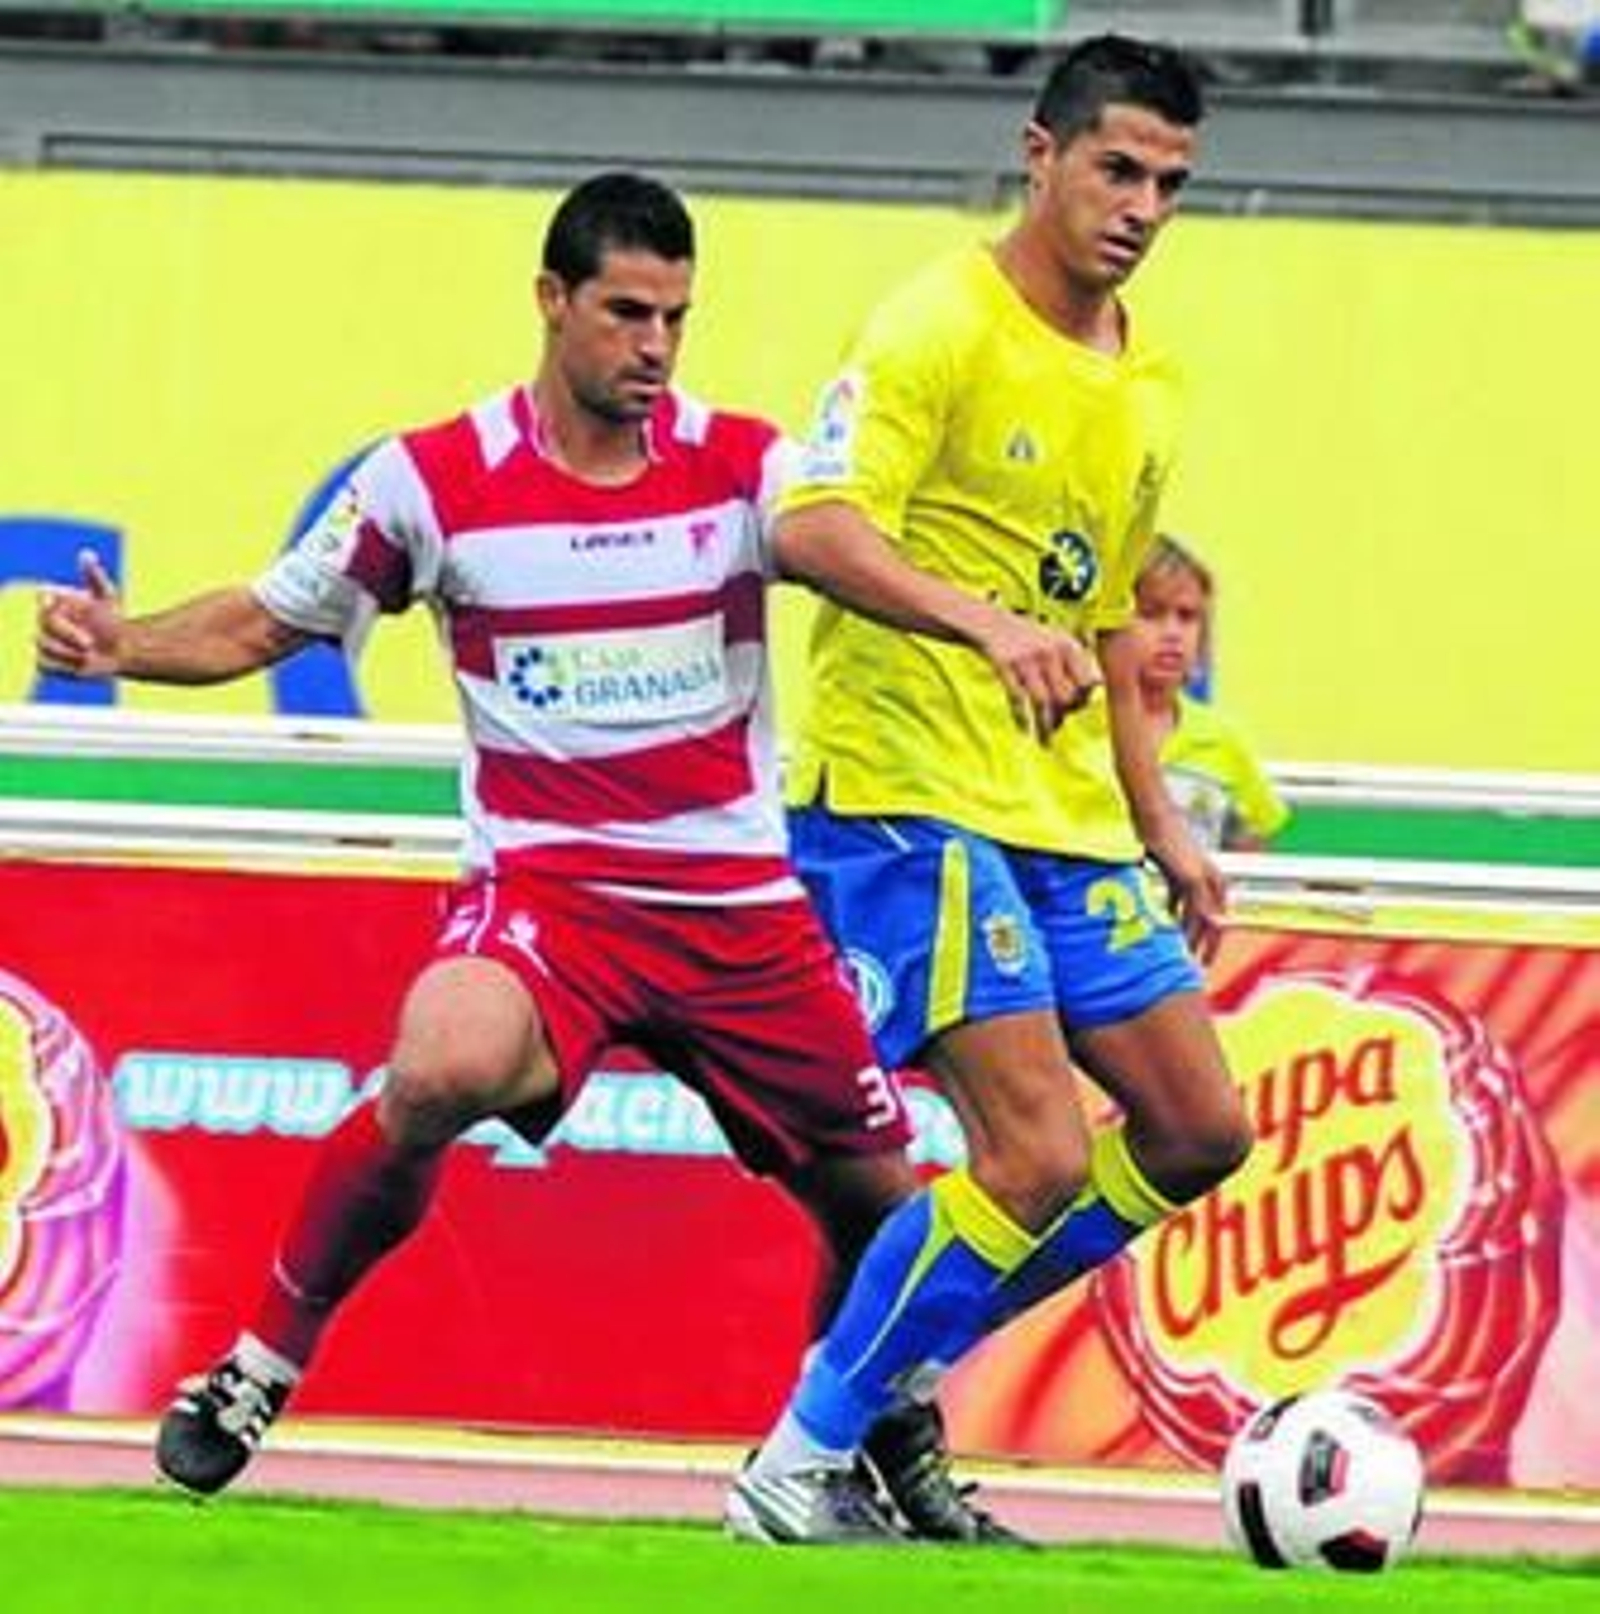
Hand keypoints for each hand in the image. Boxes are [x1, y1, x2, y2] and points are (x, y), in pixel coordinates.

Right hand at [36, 550, 123, 678]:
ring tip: (91, 653)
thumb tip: (86, 553)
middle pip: (45, 626)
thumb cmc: (111, 620)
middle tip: (90, 643)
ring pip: (45, 646)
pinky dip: (64, 666)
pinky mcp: (45, 661)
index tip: (57, 607)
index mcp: (55, 602)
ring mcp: (43, 640)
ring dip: (69, 652)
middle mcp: (45, 620)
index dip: (47, 604)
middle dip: (68, 635)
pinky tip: (83, 664)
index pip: (42, 599)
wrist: (118, 649)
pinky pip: (46, 665)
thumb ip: (95, 577)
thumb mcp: (107, 598)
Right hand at [974, 609, 1100, 739]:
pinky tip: (1024, 730)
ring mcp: (1027, 658)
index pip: (1087, 683)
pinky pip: (1017, 699)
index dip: (1083, 701)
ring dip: (1045, 726)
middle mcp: (1050, 651)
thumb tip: (1088, 701)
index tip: (1074, 710)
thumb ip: (1076, 665)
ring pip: (1043, 702)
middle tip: (1057, 726)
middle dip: (1063, 715)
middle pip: (1066, 696)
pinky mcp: (1005, 665)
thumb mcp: (1057, 643)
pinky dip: (1022, 718)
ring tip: (1045, 741)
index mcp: (1068, 646)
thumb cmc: (1030, 641)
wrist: (992, 624)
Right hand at [1146, 820, 1227, 963]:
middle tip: (1202, 963)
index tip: (1196, 949)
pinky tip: (1190, 939)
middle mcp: (1209, 877)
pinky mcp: (1192, 874)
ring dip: (1201, 938)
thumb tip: (1167, 909)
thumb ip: (1172, 888)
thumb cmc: (1155, 834)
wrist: (1153, 814)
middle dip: (1209, 942)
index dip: (1205, 933)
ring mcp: (1203, 876)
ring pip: (1208, 916)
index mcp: (1206, 876)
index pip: (1212, 911)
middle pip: (1216, 918)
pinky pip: (1197, 906)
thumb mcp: (1167, 867)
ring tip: (1193, 957)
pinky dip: (1197, 924)